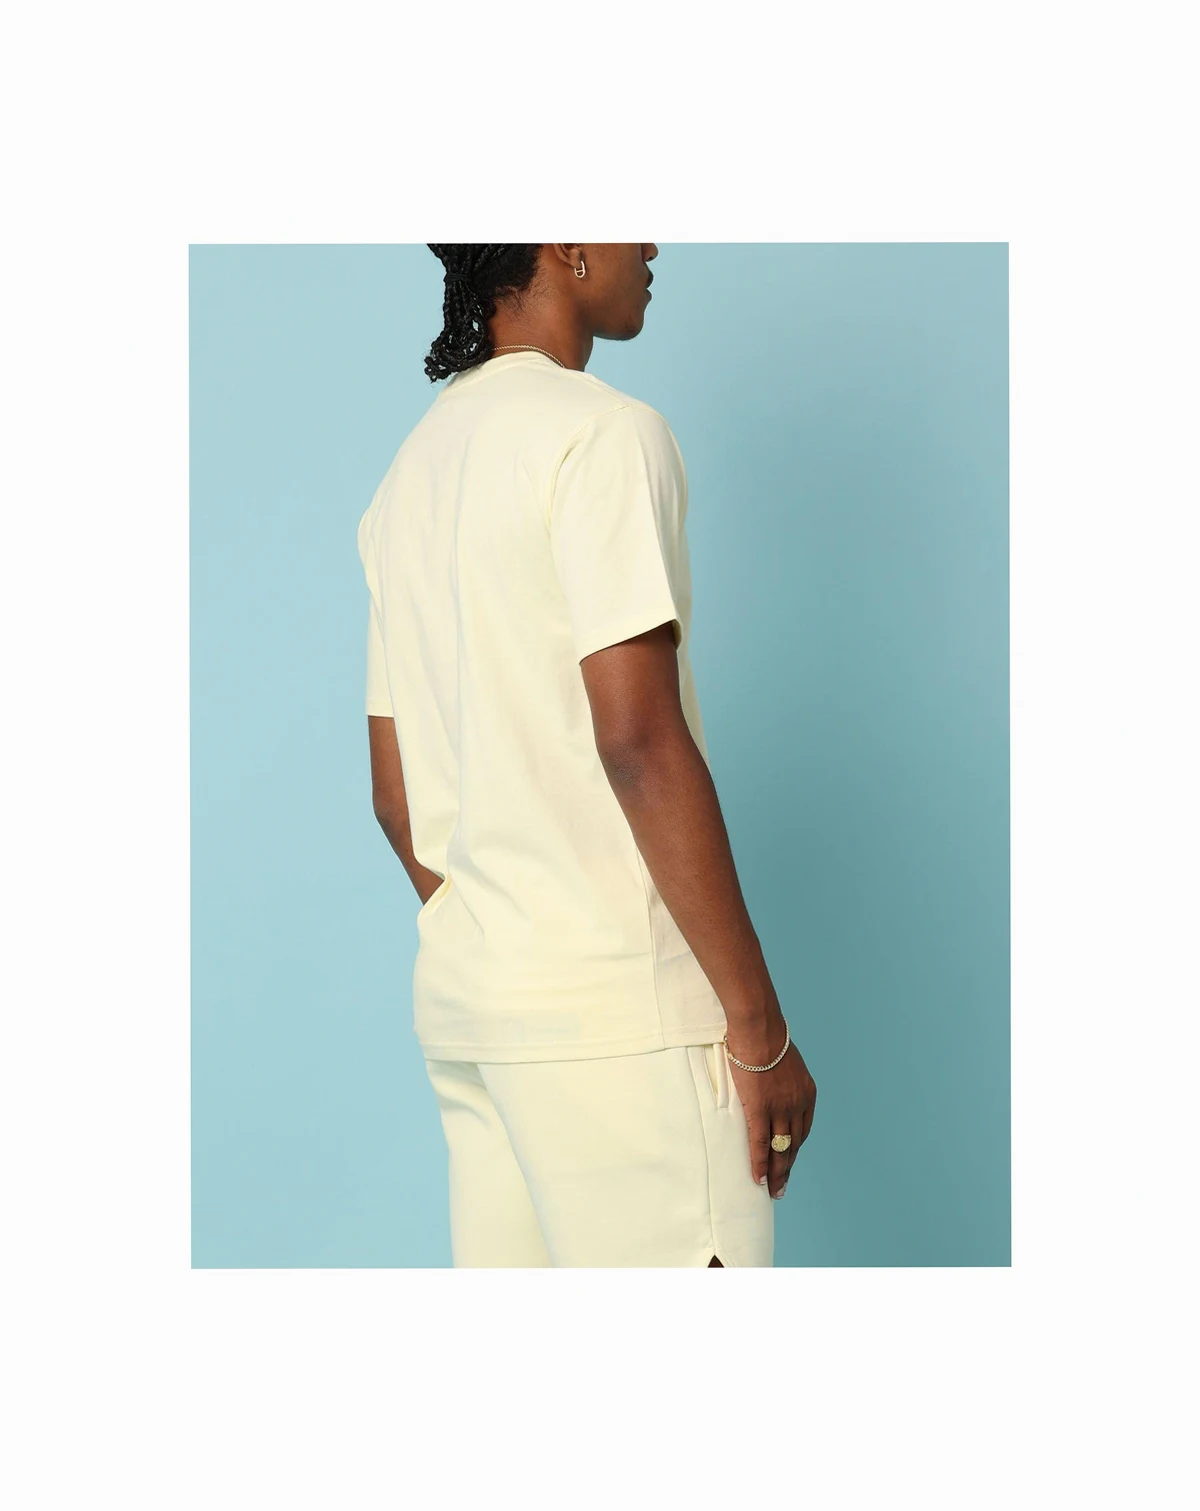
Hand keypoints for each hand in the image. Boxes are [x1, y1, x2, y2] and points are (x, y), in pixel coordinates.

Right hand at [725, 1029, 816, 1199]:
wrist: (759, 1027)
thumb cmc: (765, 1036)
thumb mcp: (783, 1059)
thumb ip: (780, 1075)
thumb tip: (768, 1078)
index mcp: (807, 1093)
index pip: (803, 1130)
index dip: (795, 1148)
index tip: (789, 1160)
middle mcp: (798, 1104)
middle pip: (795, 1144)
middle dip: (788, 1167)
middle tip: (782, 1186)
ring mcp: (780, 1108)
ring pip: (780, 1149)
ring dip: (777, 1173)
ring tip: (773, 1190)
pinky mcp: (761, 1109)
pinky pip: (761, 1143)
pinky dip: (760, 1164)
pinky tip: (759, 1178)